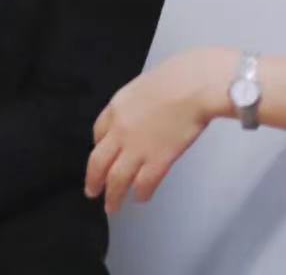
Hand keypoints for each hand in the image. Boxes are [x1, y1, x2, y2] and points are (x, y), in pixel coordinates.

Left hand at [86, 47, 236, 213]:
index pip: (98, 132)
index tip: (101, 157)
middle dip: (94, 180)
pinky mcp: (158, 160)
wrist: (193, 86)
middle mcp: (120, 131)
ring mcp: (137, 148)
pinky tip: (140, 198)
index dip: (99, 147)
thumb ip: (136, 104)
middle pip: (98, 161)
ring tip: (111, 207)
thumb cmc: (176, 77)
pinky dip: (140, 193)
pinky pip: (144, 183)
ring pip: (117, 179)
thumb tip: (141, 113)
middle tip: (92, 192)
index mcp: (116, 108)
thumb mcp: (142, 85)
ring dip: (113, 196)